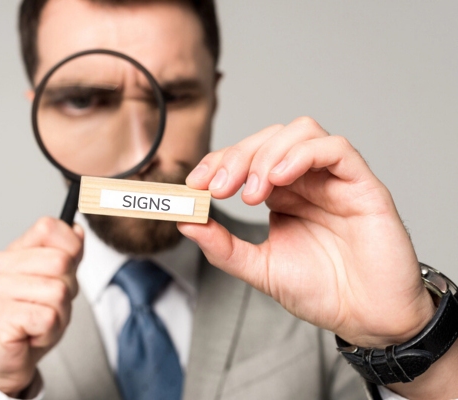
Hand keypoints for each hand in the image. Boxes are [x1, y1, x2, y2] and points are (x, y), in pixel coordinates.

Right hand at [0, 217, 83, 394]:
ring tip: (39, 323)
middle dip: (68, 290)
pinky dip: (49, 331)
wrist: (5, 362)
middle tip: (48, 307)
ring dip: (60, 315)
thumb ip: (67, 255)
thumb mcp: (55, 283)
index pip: (48, 227)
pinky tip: (32, 335)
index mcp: (11, 253)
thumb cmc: (30, 321)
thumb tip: (77, 230)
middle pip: (62, 262)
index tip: (66, 270)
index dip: (70, 248)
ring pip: (59, 292)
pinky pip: (48, 318)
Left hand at [179, 117, 434, 347]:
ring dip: (267, 153)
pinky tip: (280, 179)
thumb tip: (185, 222)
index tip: (194, 184)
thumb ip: (223, 247)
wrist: (368, 319)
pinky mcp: (362, 185)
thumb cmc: (322, 292)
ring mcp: (334, 179)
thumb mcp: (260, 269)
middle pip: (268, 139)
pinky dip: (302, 154)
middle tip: (219, 188)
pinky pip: (335, 148)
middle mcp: (307, 181)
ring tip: (252, 193)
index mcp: (282, 195)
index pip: (246, 157)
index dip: (217, 162)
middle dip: (236, 157)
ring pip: (299, 132)